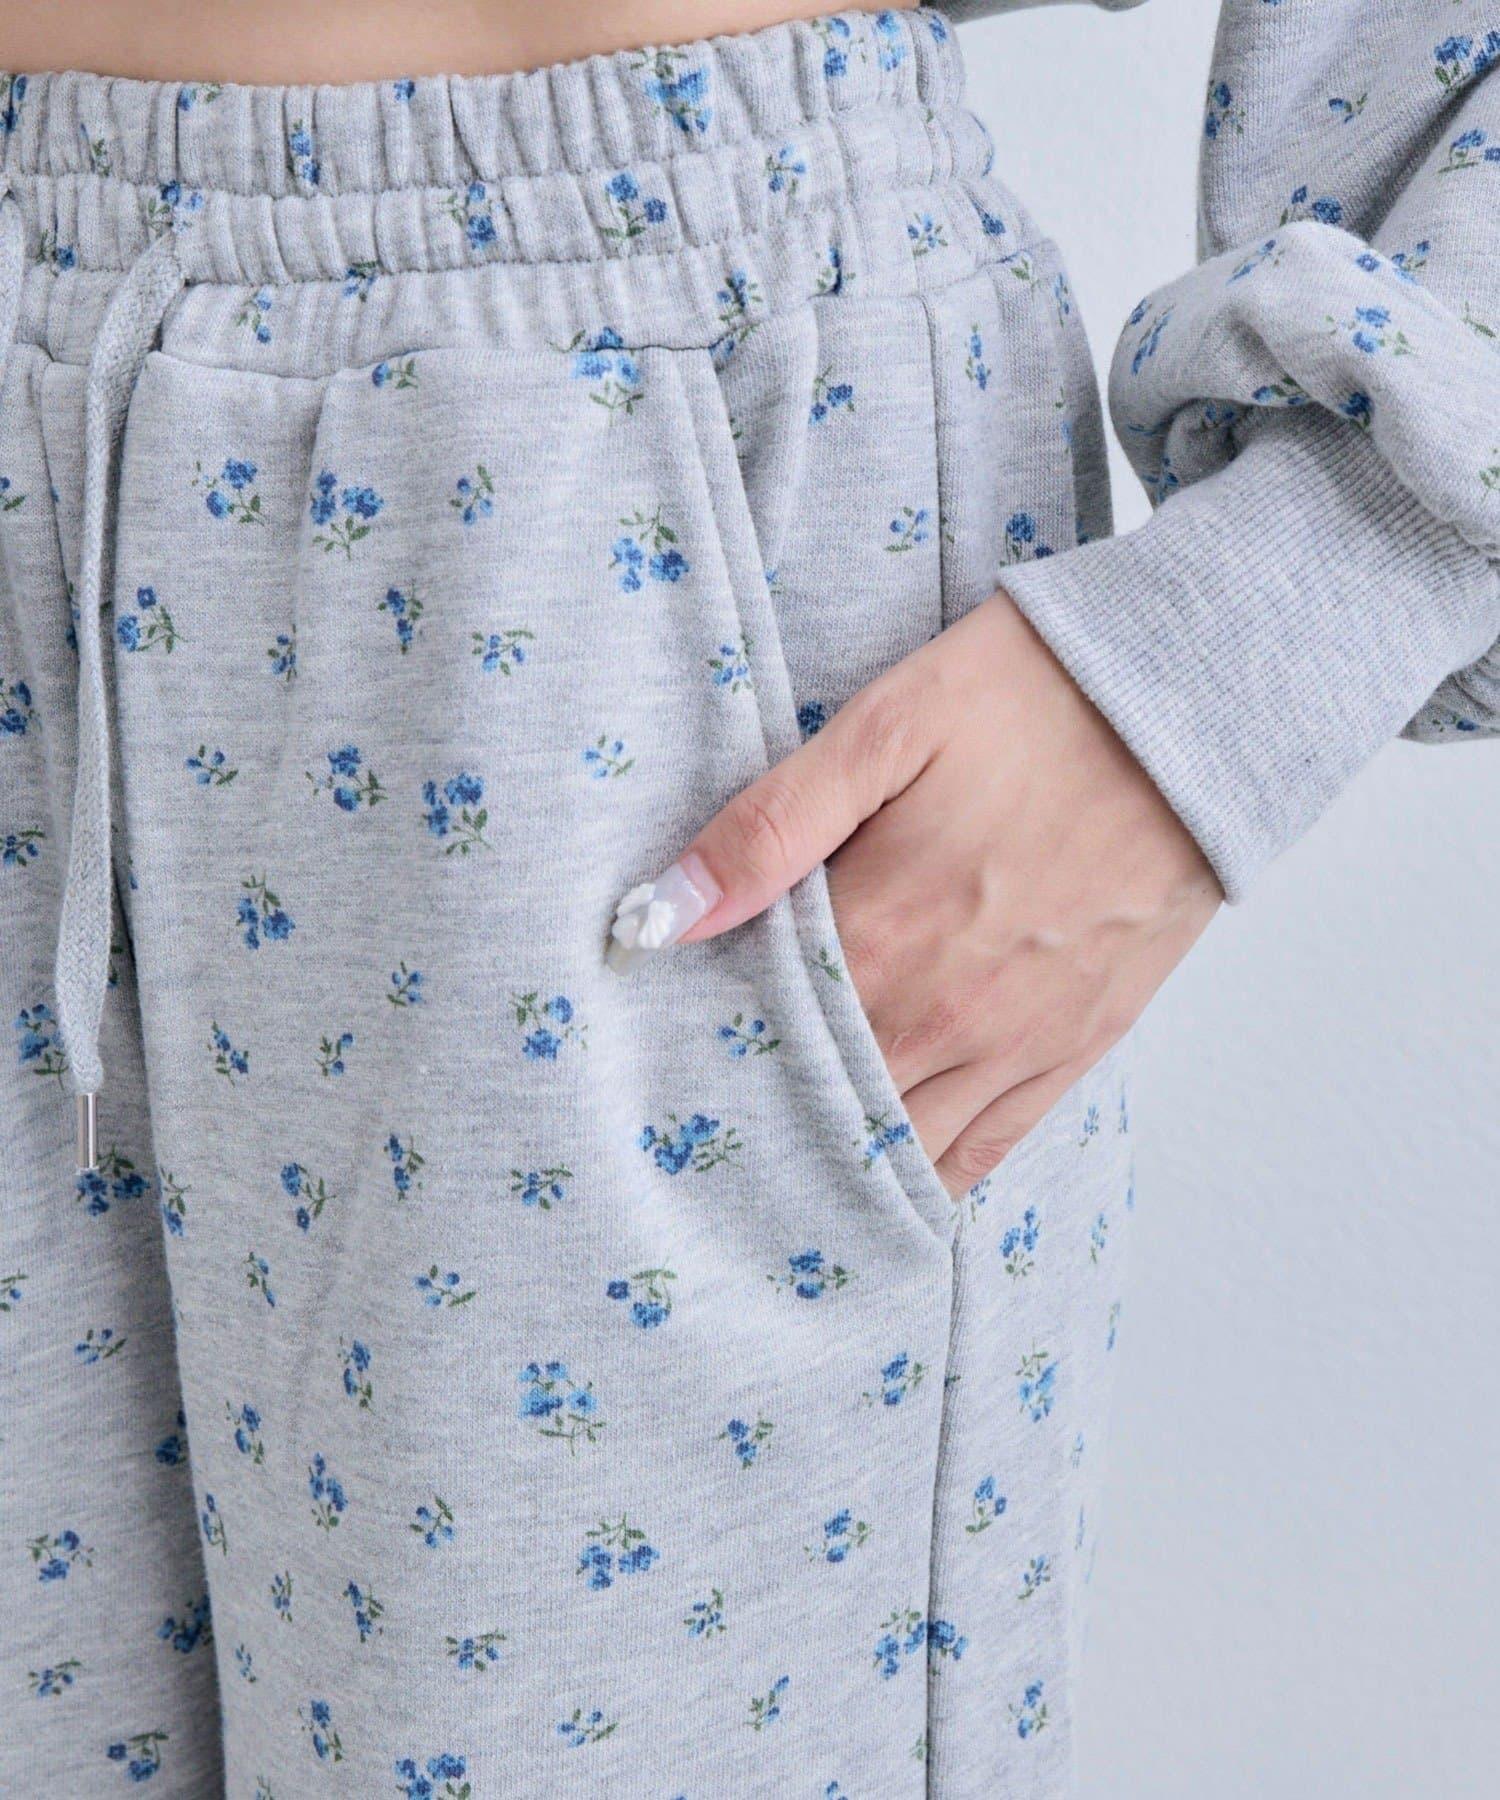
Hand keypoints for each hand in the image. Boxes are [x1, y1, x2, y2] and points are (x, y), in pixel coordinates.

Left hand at [607, 591, 1222, 1193]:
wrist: (1198, 709)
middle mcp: (948, 1015)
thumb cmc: (1037, 700)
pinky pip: (990, 1147)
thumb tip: (658, 917)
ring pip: (902, 1145)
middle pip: (822, 1104)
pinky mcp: (1079, 1046)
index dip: (705, 1051)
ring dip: (837, 1154)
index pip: (760, 1037)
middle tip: (704, 1121)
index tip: (662, 1059)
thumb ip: (770, 828)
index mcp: (886, 939)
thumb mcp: (888, 726)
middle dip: (760, 1114)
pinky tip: (889, 1179)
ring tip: (778, 1161)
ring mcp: (1020, 1042)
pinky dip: (931, 1173)